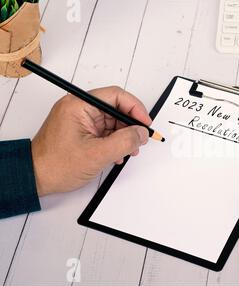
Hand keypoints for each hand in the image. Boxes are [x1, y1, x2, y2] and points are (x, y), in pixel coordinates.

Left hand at [31, 86, 151, 196]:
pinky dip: (114, 141)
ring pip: (112, 121)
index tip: (145, 123)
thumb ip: (124, 141)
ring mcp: (80, 119)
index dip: (135, 108)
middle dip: (130, 125)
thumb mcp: (97, 154)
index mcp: (79, 105)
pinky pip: (105, 130)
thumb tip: (142, 133)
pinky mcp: (81, 130)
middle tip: (139, 139)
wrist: (36, 178)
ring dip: (123, 136)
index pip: (116, 96)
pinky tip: (117, 154)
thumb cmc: (56, 165)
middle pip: (116, 108)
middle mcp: (79, 108)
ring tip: (128, 151)